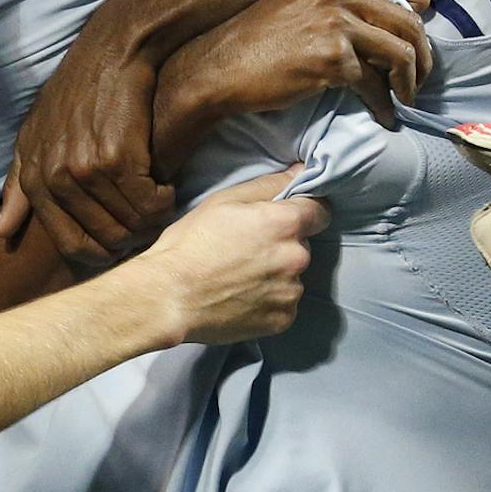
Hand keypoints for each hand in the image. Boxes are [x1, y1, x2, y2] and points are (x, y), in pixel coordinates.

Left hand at [0, 17, 170, 266]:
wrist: (112, 52)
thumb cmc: (75, 94)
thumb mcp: (34, 135)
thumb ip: (19, 186)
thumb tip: (3, 232)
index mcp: (36, 179)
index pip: (70, 244)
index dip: (100, 252)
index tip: (119, 243)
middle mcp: (56, 178)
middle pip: (105, 240)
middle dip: (131, 239)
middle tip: (147, 225)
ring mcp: (86, 169)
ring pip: (130, 225)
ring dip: (151, 222)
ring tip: (158, 206)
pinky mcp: (119, 158)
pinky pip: (149, 204)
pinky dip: (163, 203)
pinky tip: (166, 188)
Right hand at [132, 169, 328, 345]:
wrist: (169, 297)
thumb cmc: (192, 243)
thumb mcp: (224, 201)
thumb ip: (269, 185)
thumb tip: (301, 171)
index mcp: (285, 224)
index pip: (320, 211)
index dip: (304, 210)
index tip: (284, 217)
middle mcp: (297, 258)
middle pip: (302, 244)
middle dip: (282, 244)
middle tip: (247, 248)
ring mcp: (291, 293)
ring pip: (293, 275)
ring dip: (277, 274)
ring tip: (240, 276)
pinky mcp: (283, 320)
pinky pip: (285, 304)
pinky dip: (270, 300)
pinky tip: (242, 296)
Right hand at [158, 0, 430, 141]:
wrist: (221, 66)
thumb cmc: (257, 38)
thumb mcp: (301, 1)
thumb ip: (340, 0)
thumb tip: (382, 23)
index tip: (421, 18)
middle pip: (411, 19)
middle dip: (424, 55)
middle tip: (419, 77)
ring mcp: (337, 24)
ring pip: (402, 53)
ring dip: (411, 82)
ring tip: (405, 98)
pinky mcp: (332, 60)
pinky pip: (375, 86)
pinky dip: (384, 106)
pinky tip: (383, 117)